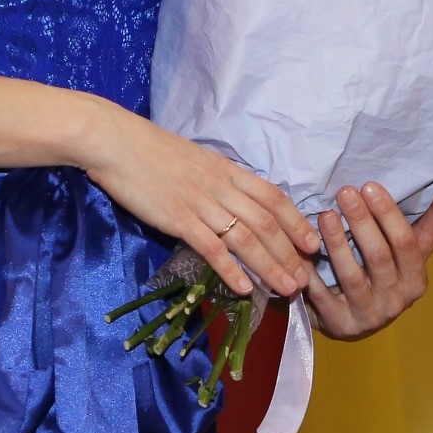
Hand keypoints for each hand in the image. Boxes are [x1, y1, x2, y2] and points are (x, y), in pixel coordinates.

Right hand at [80, 106, 323, 296]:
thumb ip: (220, 182)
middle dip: (290, 253)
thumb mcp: (199, 162)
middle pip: (267, 223)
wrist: (118, 143)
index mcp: (230, 171)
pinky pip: (212, 248)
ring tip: (286, 289)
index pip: (274, 198)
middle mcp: (223, 188)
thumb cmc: (154, 152)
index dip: (297, 222)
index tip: (313, 244)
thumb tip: (235, 203)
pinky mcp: (179, 219)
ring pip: (247, 238)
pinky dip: (231, 269)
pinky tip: (244, 289)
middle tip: (306, 279)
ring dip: (270, 266)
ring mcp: (202, 204)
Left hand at [306, 173, 432, 339]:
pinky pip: (322, 297)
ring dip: (337, 243)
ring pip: (352, 276)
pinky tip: (301, 250)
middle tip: (344, 192)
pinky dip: (311, 272)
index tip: (370, 186)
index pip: (406, 243)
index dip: (388, 214)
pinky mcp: (339, 326)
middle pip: (378, 257)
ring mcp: (368, 316)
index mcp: (417, 280)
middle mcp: (396, 301)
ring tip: (325, 214)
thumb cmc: (389, 273)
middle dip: (361, 221)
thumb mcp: (414, 247)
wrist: (358, 318)